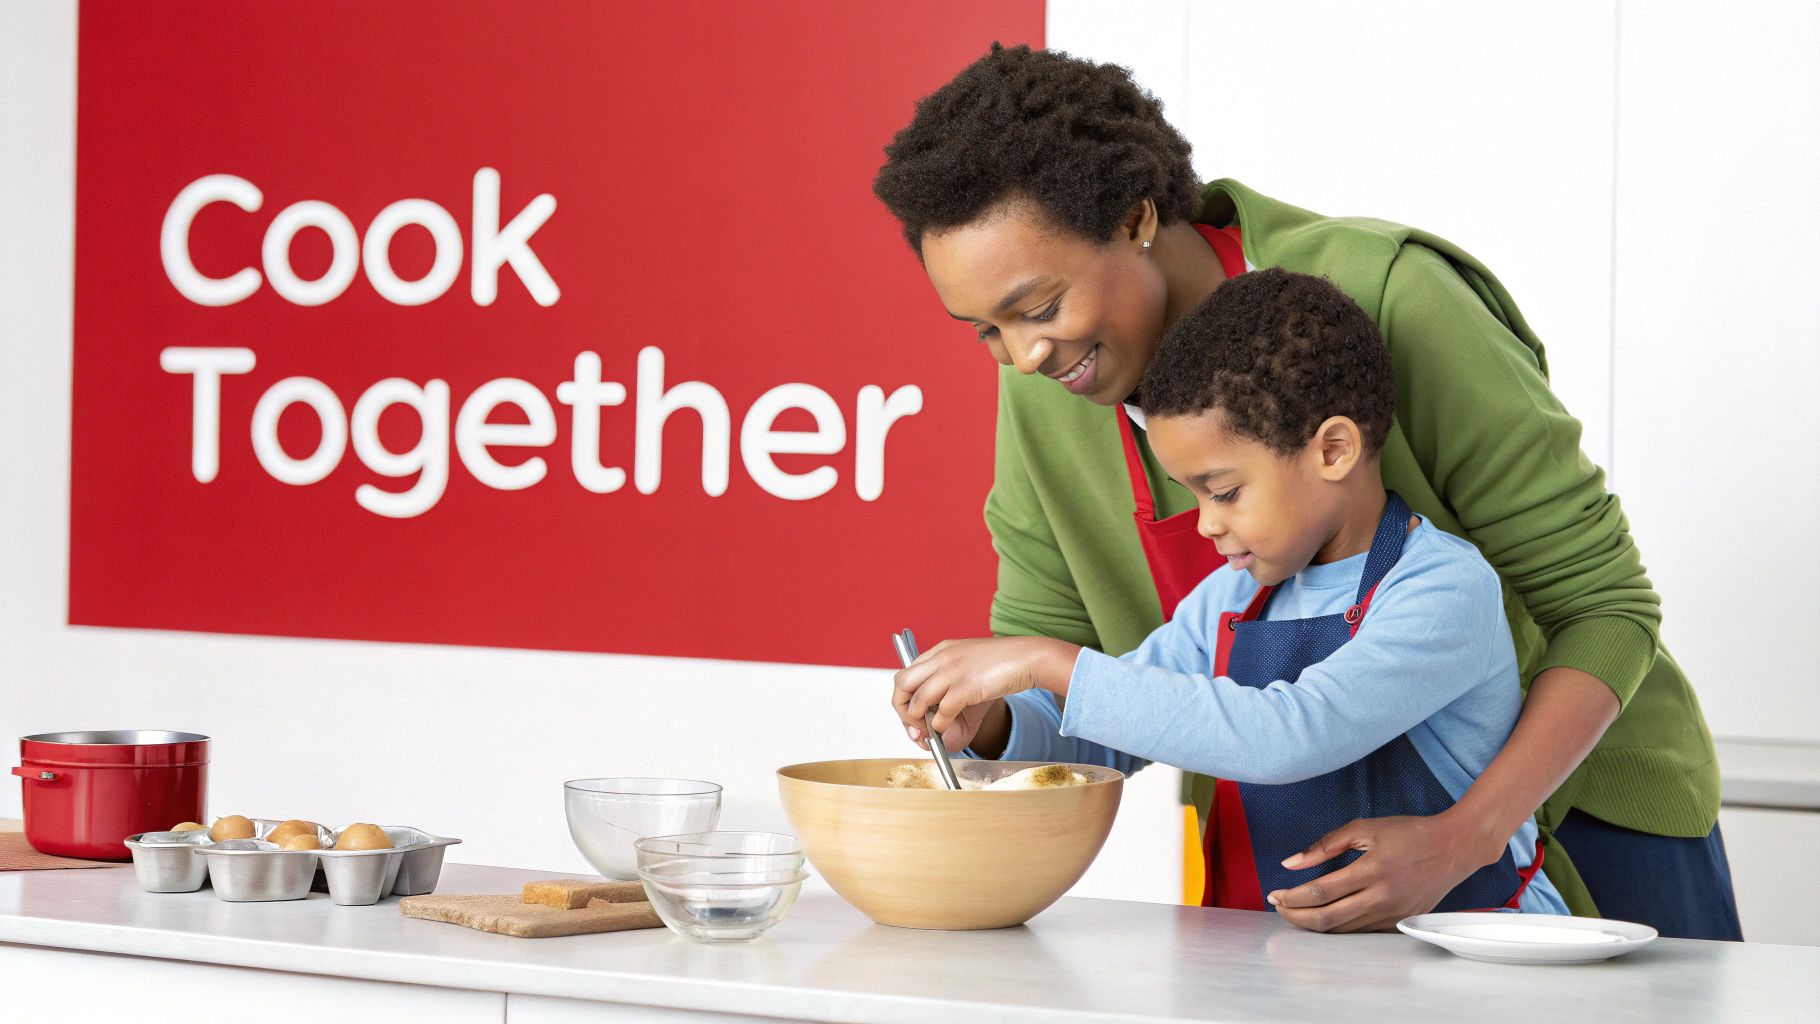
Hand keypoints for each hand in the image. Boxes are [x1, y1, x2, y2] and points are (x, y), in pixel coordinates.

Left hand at [891, 637, 1077, 751]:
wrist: (1030, 657)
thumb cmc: (1003, 664)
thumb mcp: (969, 664)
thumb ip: (949, 684)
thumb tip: (935, 716)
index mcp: (940, 650)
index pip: (905, 674)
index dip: (903, 698)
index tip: (910, 716)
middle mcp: (942, 658)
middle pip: (902, 684)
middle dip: (902, 709)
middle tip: (914, 727)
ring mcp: (953, 671)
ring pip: (918, 700)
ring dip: (919, 721)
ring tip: (930, 730)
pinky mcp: (966, 687)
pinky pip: (941, 713)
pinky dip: (939, 725)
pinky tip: (946, 727)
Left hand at [1265, 811, 1503, 932]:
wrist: (1455, 848)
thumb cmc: (1409, 833)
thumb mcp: (1366, 828)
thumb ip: (1325, 845)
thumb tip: (1291, 863)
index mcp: (1372, 870)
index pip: (1320, 891)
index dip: (1292, 896)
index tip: (1274, 894)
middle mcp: (1382, 897)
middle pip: (1327, 918)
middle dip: (1296, 916)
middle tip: (1278, 908)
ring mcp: (1393, 914)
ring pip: (1342, 929)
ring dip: (1313, 924)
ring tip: (1294, 912)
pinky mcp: (1400, 922)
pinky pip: (1360, 931)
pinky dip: (1337, 927)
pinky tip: (1322, 916)